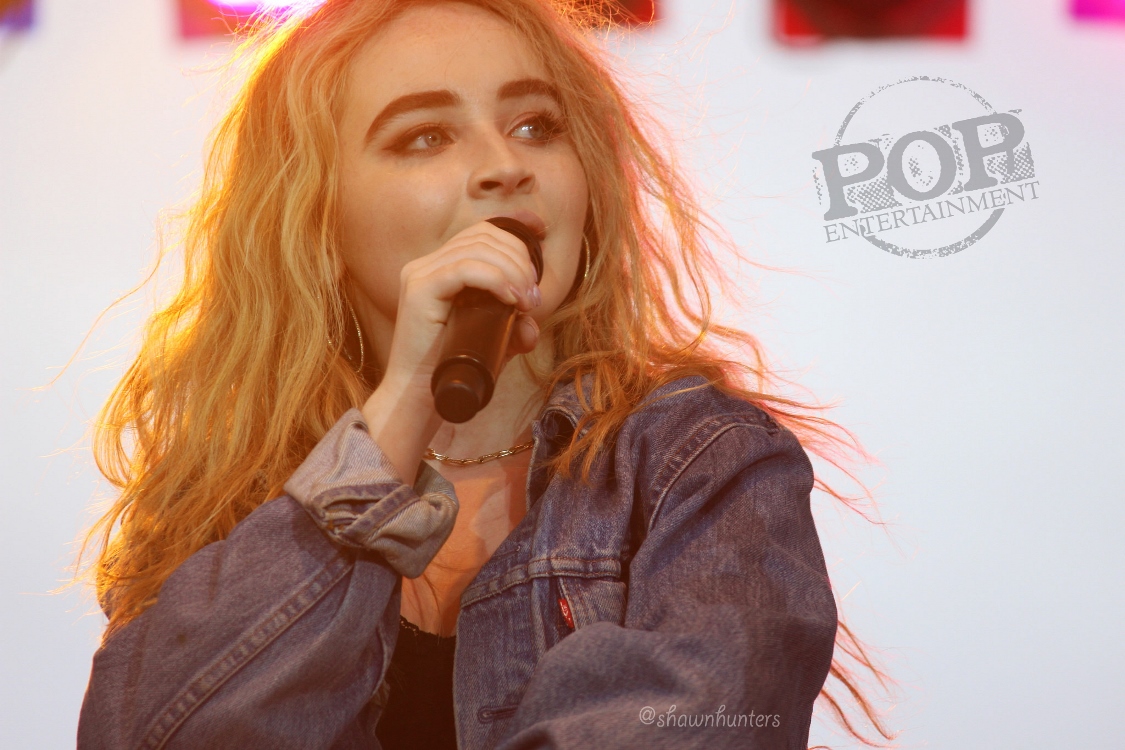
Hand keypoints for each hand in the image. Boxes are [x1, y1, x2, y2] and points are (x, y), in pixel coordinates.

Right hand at [360, 220, 541, 480]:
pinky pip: (464, 270)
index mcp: (439, 267)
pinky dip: (495, 280)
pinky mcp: (419, 290)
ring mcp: (419, 274)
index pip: (482, 233)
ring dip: (512, 272)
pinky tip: (511, 299)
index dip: (515, 236)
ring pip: (477, 250)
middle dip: (519, 261)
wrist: (422, 397)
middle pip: (483, 237)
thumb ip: (514, 326)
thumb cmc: (455, 369)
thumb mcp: (494, 340)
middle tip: (533, 297)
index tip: (540, 255)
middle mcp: (425, 264)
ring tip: (526, 302)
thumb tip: (532, 324)